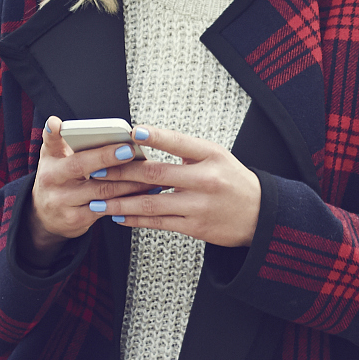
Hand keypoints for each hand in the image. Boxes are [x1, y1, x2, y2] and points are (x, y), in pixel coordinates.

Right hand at [25, 117, 153, 257]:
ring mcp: (62, 201)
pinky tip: (144, 193)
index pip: (49, 142)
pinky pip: (107, 208)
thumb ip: (67, 142)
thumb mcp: (55, 160)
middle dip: (106, 157)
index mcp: (49, 160)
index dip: (52, 132)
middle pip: (80, 166)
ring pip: (100, 190)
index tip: (56, 124)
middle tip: (128, 150)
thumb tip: (92, 127)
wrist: (46, 217)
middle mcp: (51, 180)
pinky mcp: (76, 219)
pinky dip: (128, 200)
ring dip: (128, 181)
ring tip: (149, 172)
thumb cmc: (59, 180)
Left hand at [94, 128, 262, 247]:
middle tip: (98, 169)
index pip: (178, 142)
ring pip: (151, 202)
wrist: (260, 214)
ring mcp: (199, 205)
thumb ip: (186, 150)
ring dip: (121, 201)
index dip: (154, 136)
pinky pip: (159, 222)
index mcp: (211, 156)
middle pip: (156, 174)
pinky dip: (136, 219)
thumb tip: (146, 141)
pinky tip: (119, 215)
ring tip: (99, 199)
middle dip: (122, 172)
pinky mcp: (195, 227)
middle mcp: (205, 180)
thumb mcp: (217, 156)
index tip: (130, 132)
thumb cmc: (234, 181)